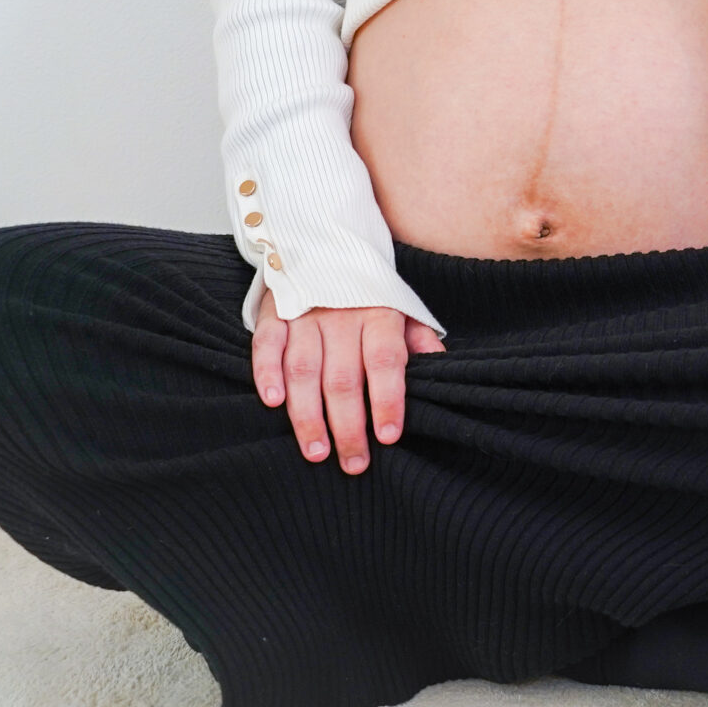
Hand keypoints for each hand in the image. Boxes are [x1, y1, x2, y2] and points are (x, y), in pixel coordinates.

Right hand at [251, 295, 444, 474]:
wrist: (324, 243)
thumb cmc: (367, 291)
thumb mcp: (401, 307)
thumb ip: (418, 338)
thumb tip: (441, 367)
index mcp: (379, 314)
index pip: (385, 361)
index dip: (387, 399)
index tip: (388, 436)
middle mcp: (342, 315)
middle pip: (343, 377)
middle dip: (348, 425)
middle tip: (353, 463)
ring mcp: (305, 315)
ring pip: (304, 369)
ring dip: (307, 414)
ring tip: (317, 452)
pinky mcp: (274, 314)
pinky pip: (267, 345)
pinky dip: (266, 373)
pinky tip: (273, 403)